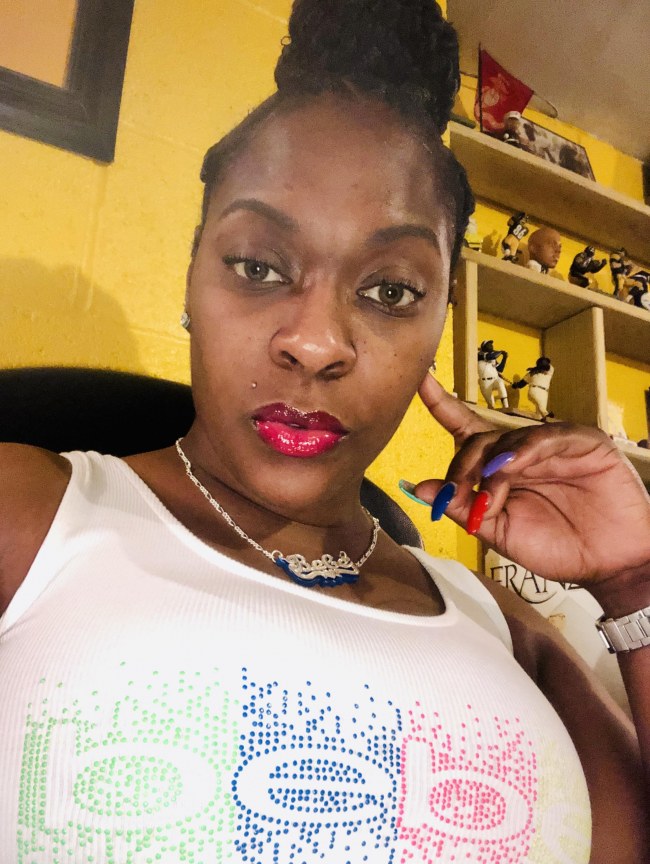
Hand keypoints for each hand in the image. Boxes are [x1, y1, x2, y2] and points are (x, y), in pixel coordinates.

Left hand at [416, 374, 649, 607]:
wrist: (607, 566)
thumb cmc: (555, 548)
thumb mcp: (497, 530)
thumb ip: (461, 507)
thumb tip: (418, 487)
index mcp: (500, 469)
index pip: (464, 430)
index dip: (441, 403)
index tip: (419, 379)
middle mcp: (522, 451)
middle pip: (479, 439)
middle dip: (463, 466)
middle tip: (459, 494)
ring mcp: (552, 444)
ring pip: (509, 437)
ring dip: (492, 466)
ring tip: (491, 495)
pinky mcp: (582, 442)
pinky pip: (546, 438)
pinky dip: (524, 452)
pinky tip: (512, 468)